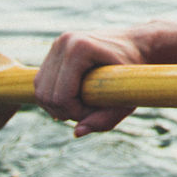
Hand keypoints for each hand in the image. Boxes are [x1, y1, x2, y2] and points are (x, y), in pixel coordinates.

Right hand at [33, 27, 149, 136]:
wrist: (136, 45)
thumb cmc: (135, 72)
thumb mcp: (126, 98)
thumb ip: (105, 119)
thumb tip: (77, 133)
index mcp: (79, 48)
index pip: (62, 96)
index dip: (76, 113)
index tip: (97, 112)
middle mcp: (63, 43)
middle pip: (47, 95)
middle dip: (66, 112)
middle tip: (91, 111)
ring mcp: (57, 44)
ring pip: (40, 90)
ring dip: (57, 107)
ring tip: (83, 106)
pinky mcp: (54, 50)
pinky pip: (41, 83)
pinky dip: (53, 97)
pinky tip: (74, 99)